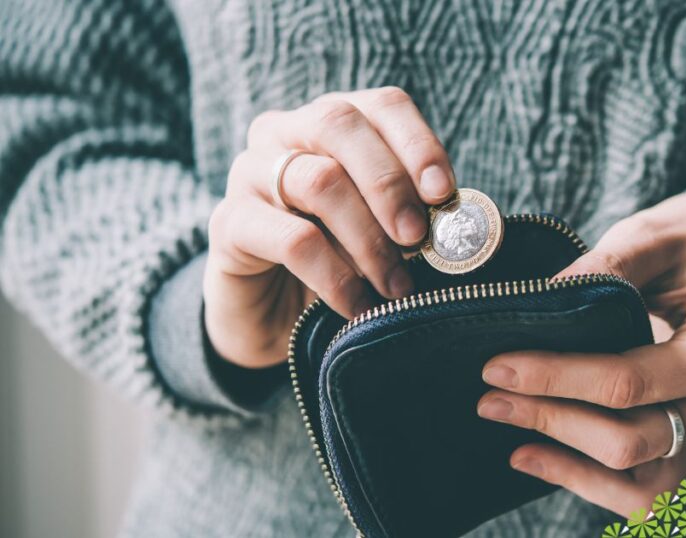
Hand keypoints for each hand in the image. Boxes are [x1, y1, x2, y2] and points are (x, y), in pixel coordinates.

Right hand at [204, 87, 454, 367]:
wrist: (273, 318)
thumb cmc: (339, 262)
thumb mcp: (382, 231)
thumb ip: (413, 215)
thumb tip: (457, 222)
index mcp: (334, 122)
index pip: (382, 105)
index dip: (418, 143)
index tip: (443, 193)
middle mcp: (285, 132)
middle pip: (341, 124)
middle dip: (390, 183)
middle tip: (417, 238)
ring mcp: (249, 172)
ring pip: (318, 181)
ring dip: (369, 239)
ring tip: (396, 285)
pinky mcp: (228, 223)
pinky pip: (292, 240)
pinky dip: (335, 276)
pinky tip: (358, 306)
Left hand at [476, 192, 685, 516]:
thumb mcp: (654, 235)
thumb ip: (606, 265)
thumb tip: (539, 302)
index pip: (630, 381)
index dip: (557, 378)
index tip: (498, 365)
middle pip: (629, 440)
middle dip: (551, 419)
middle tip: (490, 395)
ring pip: (636, 483)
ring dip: (565, 460)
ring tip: (508, 427)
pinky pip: (641, 489)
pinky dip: (586, 480)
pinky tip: (534, 455)